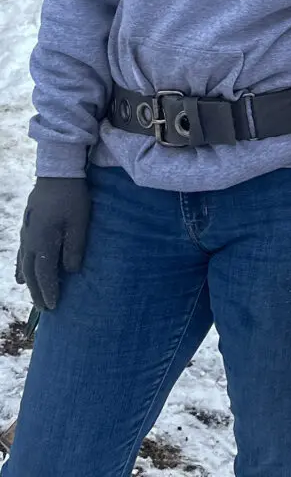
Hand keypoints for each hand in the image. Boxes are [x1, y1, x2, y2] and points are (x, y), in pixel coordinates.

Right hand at [16, 178, 90, 310]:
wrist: (57, 172)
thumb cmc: (72, 197)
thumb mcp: (80, 222)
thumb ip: (75, 248)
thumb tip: (71, 272)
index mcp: (43, 241)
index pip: (44, 274)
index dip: (48, 291)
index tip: (53, 307)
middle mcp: (30, 241)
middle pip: (31, 273)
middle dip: (37, 292)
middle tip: (45, 309)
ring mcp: (26, 233)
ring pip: (24, 265)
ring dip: (30, 282)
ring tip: (35, 297)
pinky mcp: (27, 226)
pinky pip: (21, 253)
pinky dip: (21, 268)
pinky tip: (19, 276)